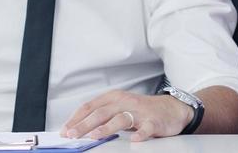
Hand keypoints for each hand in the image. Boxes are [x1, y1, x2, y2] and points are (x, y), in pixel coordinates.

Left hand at [62, 89, 193, 142]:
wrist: (172, 109)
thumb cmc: (142, 110)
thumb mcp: (119, 107)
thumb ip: (101, 115)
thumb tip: (76, 128)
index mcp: (114, 98)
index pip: (90, 106)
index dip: (76, 118)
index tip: (65, 131)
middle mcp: (125, 102)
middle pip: (102, 112)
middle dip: (85, 124)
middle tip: (73, 135)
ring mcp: (140, 112)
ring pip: (121, 118)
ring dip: (106, 127)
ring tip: (95, 136)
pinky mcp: (154, 121)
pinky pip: (146, 128)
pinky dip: (140, 133)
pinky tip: (135, 139)